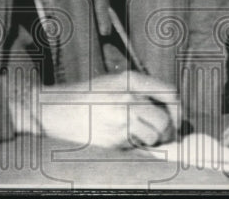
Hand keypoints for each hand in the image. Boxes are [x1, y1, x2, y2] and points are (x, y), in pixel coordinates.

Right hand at [37, 71, 180, 148]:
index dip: (177, 110)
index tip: (176, 119)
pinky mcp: (113, 140)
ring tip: (140, 137)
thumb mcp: (112, 84)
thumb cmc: (83, 98)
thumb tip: (168, 113)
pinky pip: (136, 147)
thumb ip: (138, 93)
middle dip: (168, 132)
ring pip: (154, 137)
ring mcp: (121, 120)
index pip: (170, 93)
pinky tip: (119, 139)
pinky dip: (134, 147)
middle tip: (162, 136)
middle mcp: (128, 98)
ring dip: (152, 141)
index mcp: (129, 80)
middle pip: (165, 120)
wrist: (51, 110)